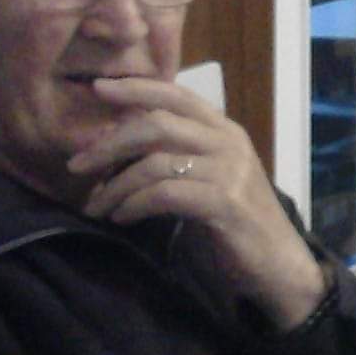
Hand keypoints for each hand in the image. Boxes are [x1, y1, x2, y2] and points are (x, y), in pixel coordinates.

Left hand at [67, 77, 326, 329]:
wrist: (278, 266)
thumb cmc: (235, 225)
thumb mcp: (204, 180)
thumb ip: (172, 156)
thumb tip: (114, 143)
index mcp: (223, 130)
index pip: (176, 94)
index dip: (136, 88)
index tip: (98, 88)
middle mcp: (227, 142)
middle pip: (156, 125)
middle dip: (110, 144)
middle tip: (77, 165)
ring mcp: (228, 171)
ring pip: (154, 162)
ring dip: (116, 185)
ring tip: (96, 205)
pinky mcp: (224, 202)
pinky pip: (165, 193)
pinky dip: (135, 204)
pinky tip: (122, 218)